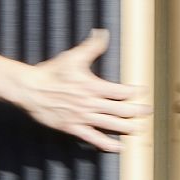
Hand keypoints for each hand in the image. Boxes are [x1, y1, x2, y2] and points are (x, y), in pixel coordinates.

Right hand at [14, 29, 150, 151]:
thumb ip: (91, 46)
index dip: (134, 92)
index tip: (143, 91)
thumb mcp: (72, 56)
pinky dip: (108, 144)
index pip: (121, 91)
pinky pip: (94, 139)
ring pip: (111, 125)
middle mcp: (90, 103)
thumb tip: (102, 32)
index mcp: (93, 86)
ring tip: (140, 129)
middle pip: (121, 110)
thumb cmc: (51, 72)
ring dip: (128, 128)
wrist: (30, 89)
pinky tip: (119, 147)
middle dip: (137, 111)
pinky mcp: (73, 128)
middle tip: (148, 111)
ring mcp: (83, 117)